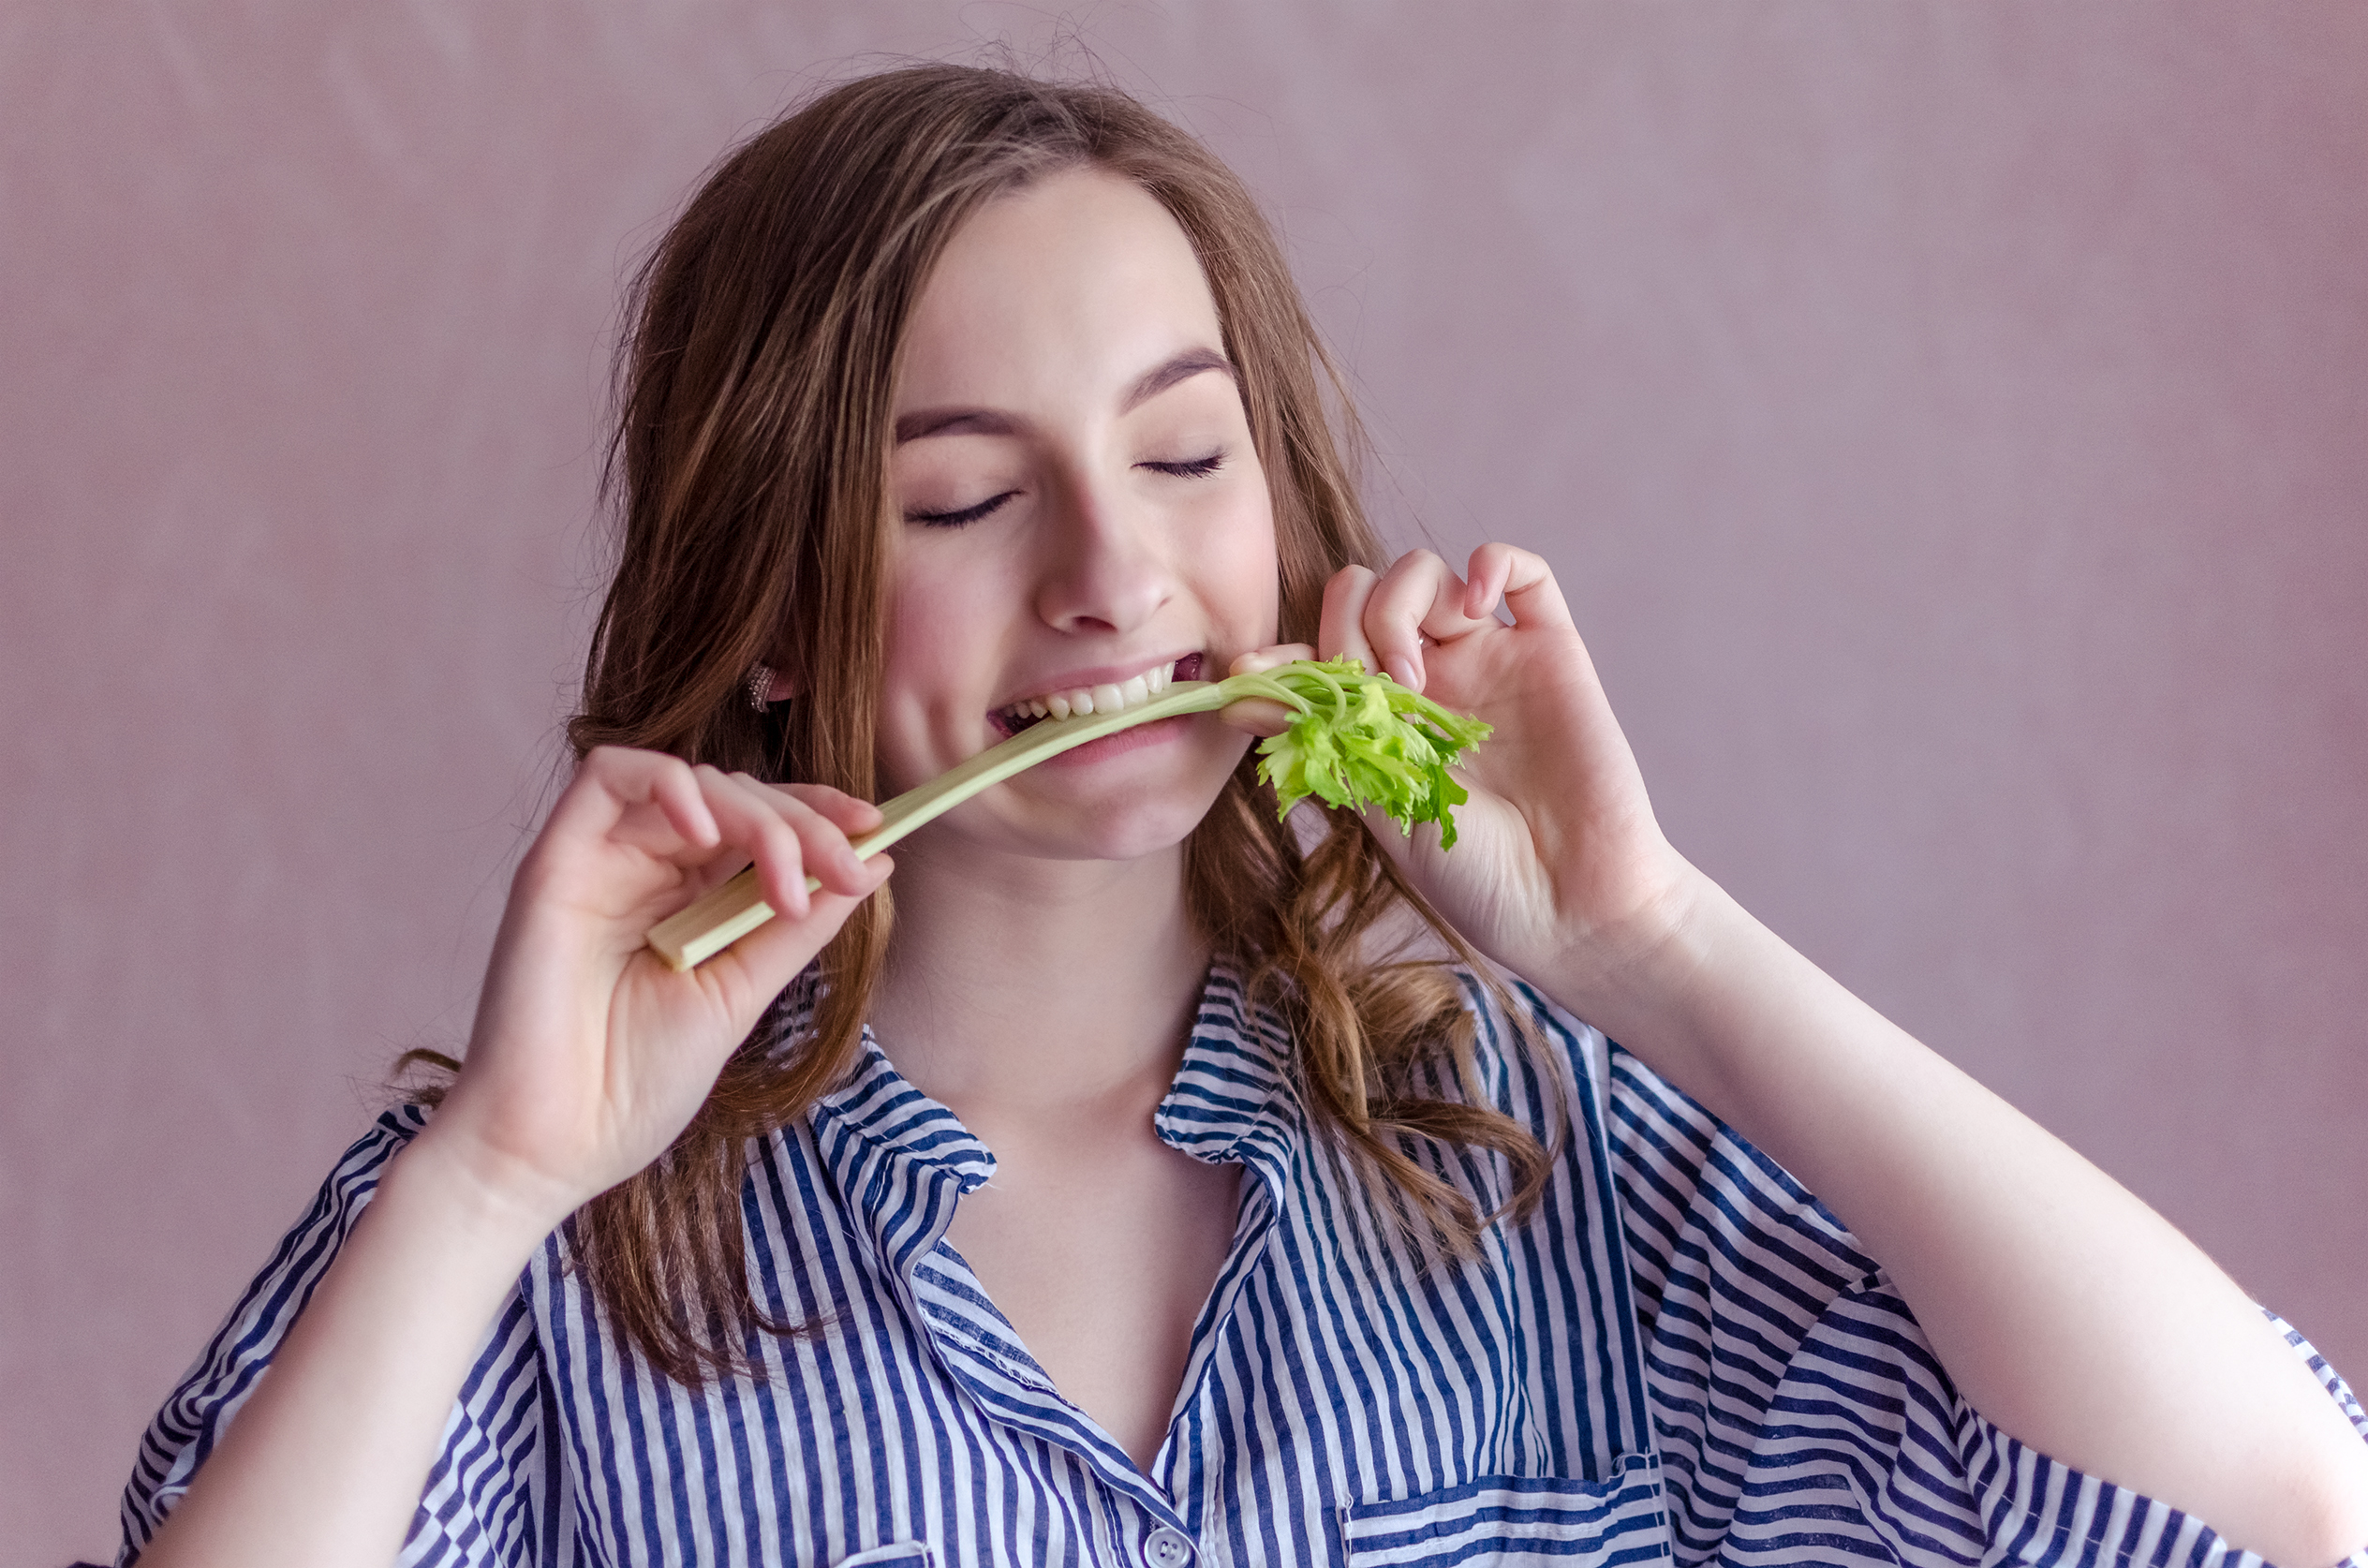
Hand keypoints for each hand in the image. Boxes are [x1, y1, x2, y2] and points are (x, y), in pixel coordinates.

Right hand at [413, 746, 890, 1230]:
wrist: (553, 1147)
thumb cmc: (635, 1085)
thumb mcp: (741, 994)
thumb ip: (797, 926)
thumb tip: (874, 863)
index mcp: (691, 901)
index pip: (761, 824)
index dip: (818, 815)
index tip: (874, 831)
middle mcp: (647, 871)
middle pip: (736, 795)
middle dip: (804, 823)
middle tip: (844, 870)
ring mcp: (601, 861)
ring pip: (690, 781)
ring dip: (756, 815)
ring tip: (784, 883)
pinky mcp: (556, 860)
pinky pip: (608, 775)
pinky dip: (670, 784)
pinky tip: (709, 836)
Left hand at [1232, 545, 1701, 1003]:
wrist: (1567, 905)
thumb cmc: (1474, 875)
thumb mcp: (1378, 807)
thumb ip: (1323, 739)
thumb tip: (1234, 697)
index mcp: (1379, 718)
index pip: (1317, 651)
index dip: (1283, 652)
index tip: (1250, 671)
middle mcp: (1431, 678)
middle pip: (1362, 592)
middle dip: (1349, 626)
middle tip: (1376, 693)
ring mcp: (1489, 658)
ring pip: (1424, 570)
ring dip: (1402, 605)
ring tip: (1417, 677)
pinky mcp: (1551, 649)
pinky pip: (1523, 571)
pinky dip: (1493, 562)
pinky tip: (1478, 602)